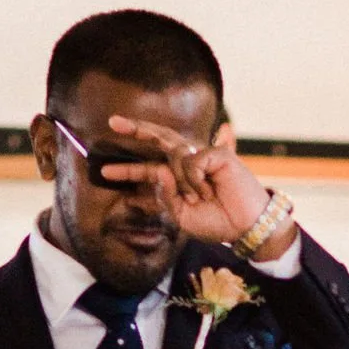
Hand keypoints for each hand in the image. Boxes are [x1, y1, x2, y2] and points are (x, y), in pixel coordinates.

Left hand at [103, 117, 295, 253]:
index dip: (127, 170)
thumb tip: (158, 171)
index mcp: (178, 178)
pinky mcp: (217, 153)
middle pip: (158, 139)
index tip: (105, 172)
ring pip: (174, 157)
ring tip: (199, 198)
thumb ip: (166, 196)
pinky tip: (210, 191)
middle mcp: (188, 162)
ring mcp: (203, 155)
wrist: (244, 227)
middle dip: (135, 130)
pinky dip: (195, 180)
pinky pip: (191, 162)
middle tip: (113, 122)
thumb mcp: (182, 215)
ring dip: (182, 182)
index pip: (148, 168)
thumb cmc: (217, 221)